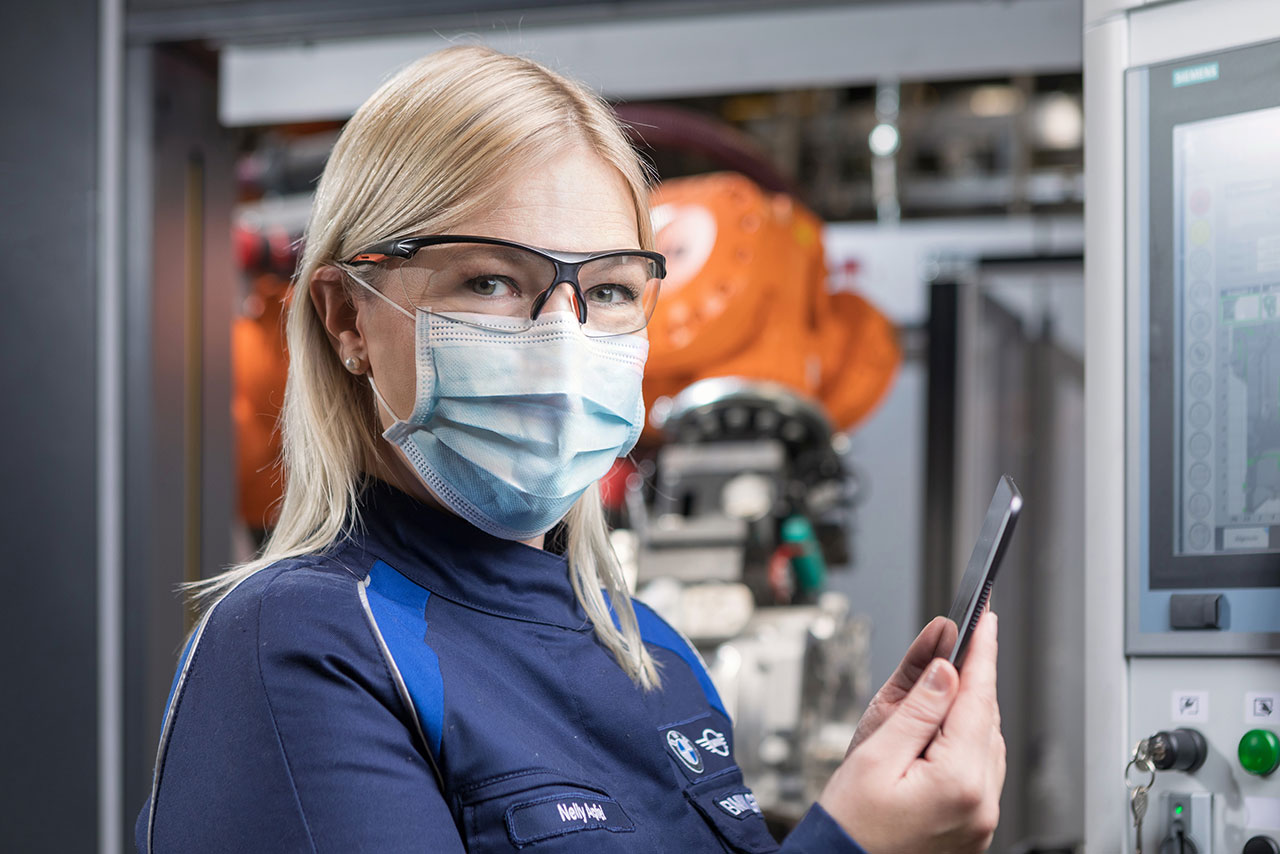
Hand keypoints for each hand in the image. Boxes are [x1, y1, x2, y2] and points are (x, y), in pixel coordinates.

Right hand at [818, 612, 1004, 853]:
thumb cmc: (849, 821)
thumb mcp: (875, 752)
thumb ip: (917, 708)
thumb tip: (947, 668)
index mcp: (959, 782)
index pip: (977, 700)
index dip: (981, 654)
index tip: (986, 619)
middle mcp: (981, 803)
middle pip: (985, 719)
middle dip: (970, 678)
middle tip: (956, 640)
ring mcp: (981, 819)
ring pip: (985, 743)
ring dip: (966, 710)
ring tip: (938, 686)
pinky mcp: (974, 827)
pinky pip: (980, 770)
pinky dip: (965, 741)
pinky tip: (941, 729)